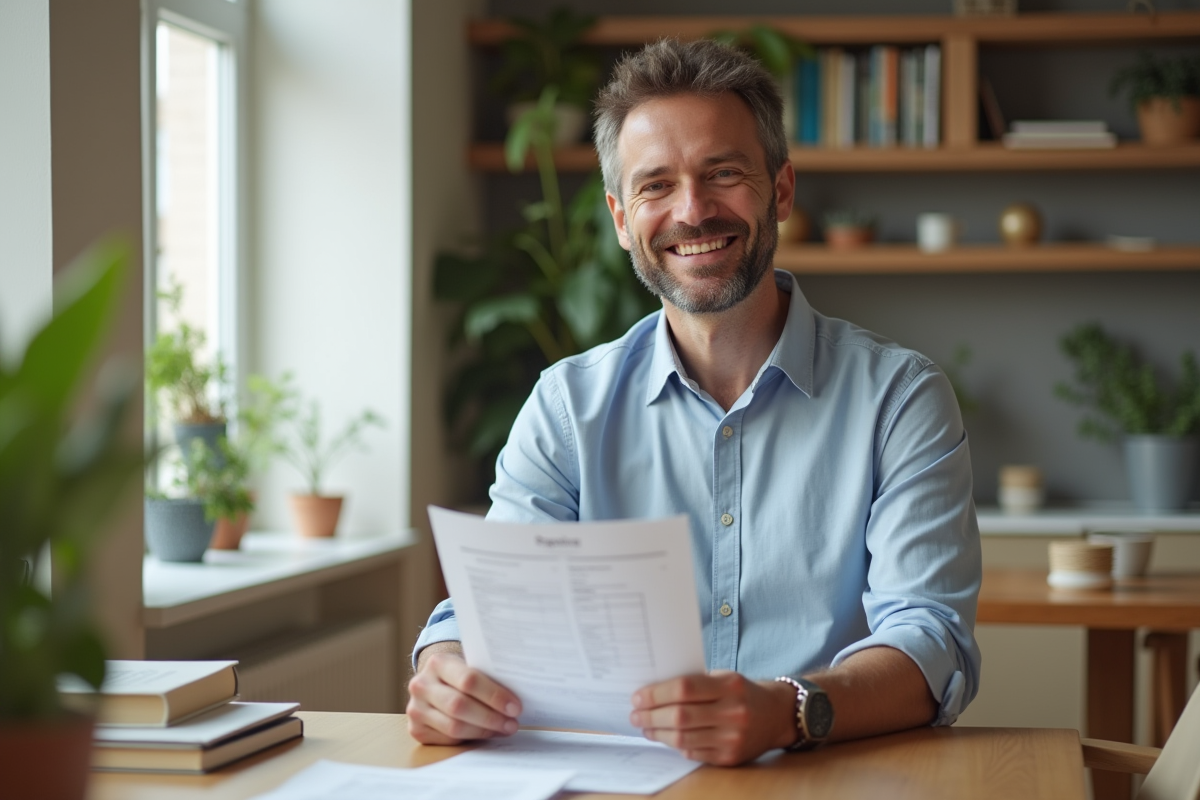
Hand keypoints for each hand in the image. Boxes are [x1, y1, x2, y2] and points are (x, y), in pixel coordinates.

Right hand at [406, 645, 521, 744]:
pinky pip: (448, 740)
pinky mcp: (417, 730)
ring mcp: (416, 709)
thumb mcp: (470, 665)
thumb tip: (519, 695)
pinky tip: (486, 734)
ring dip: (483, 731)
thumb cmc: (460, 674)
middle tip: (512, 723)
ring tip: (504, 729)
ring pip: (454, 727)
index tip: (515, 706)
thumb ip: (487, 675)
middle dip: (490, 717)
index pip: (468, 680)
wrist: (433, 682)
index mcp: (438, 662)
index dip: (494, 695)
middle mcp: (421, 685)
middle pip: (459, 706)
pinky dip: (471, 739)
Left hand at [630, 670, 795, 765]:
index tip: (638, 697)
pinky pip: (694, 753)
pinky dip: (676, 746)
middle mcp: (733, 712)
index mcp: (729, 686)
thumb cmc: (742, 692)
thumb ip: (694, 683)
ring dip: (658, 734)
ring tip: (646, 728)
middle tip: (635, 715)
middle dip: (651, 716)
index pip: (684, 688)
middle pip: (680, 716)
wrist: (776, 715)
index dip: (656, 694)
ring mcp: (733, 738)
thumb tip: (653, 691)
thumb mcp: (723, 677)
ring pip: (683, 739)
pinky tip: (667, 738)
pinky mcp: (730, 757)